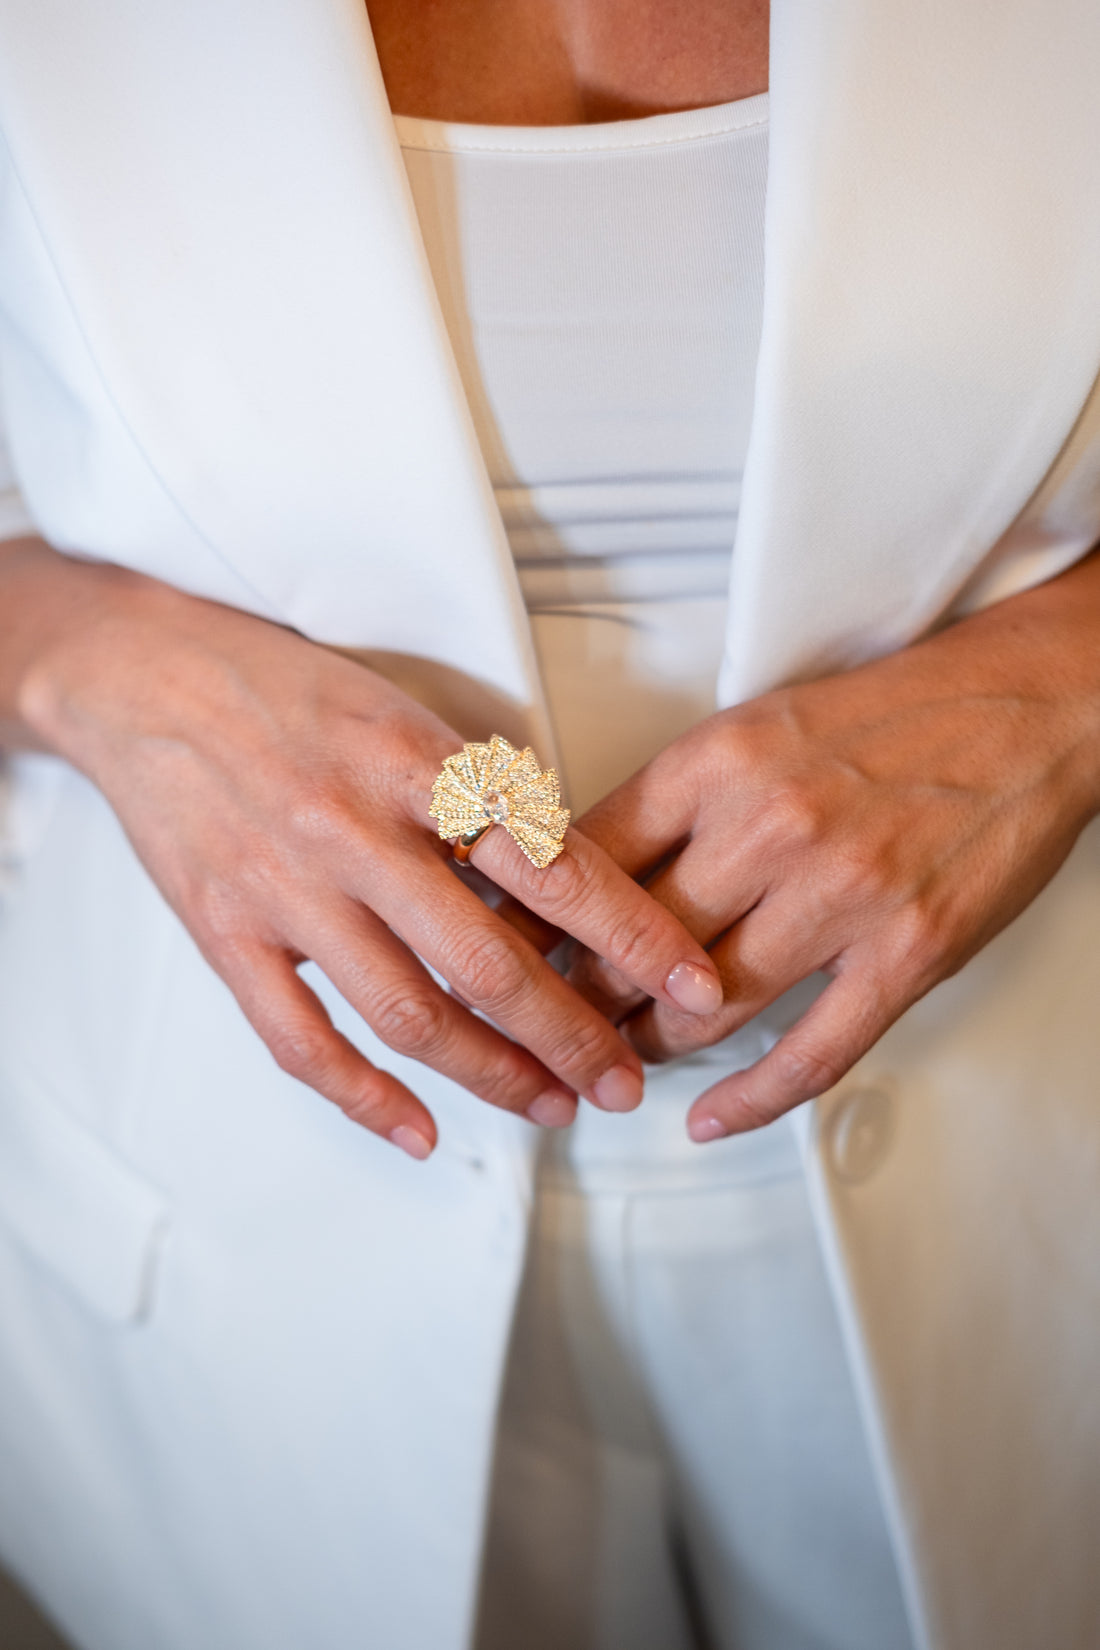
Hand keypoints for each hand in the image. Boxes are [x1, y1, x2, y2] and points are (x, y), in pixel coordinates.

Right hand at [14, 551, 721, 1157]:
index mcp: (417, 764)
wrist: (144, 678)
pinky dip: (365, 1096)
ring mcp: (287, 891)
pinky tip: (422, 1130)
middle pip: (490, 963)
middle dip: (575, 1035)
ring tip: (555, 1106)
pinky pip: (300, 1039)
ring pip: (408, 1013)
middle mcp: (358, 832)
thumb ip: (478, 793)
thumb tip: (567, 879)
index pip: (553, 865)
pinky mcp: (226, 933)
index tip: (697, 985)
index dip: (635, 937)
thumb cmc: (289, 691)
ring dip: (494, 1074)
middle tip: (628, 1081)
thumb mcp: (405, 712)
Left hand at [566, 555, 1099, 1139]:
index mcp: (718, 762)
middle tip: (546, 1027)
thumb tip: (585, 871)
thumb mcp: (755, 727)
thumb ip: (675, 800)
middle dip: (577, 999)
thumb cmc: (887, 717)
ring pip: (707, 1005)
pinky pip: (813, 1051)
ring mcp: (842, 894)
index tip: (505, 955)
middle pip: (633, 946)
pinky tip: (709, 1117)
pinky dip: (752, 1099)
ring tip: (618, 1060)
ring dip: (649, 1045)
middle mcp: (769, 826)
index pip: (585, 861)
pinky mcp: (907, 951)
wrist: (1022, 706)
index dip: (533, 922)